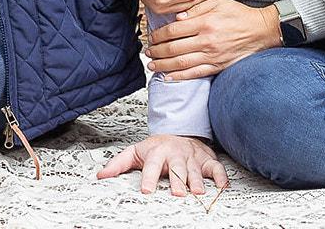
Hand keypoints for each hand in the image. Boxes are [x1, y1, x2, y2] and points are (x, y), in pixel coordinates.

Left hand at [96, 133, 226, 195]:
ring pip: (195, 170)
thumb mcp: (136, 152)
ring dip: (197, 181)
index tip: (146, 190)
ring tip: (197, 192)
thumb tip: (101, 176)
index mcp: (157, 152)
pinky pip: (216, 167)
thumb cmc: (157, 147)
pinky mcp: (206, 160)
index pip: (151, 165)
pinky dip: (220, 176)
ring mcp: (192, 157)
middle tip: (177, 194)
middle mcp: (175, 154)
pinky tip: (222, 186)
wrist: (180, 131)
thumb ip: (119, 163)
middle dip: (177, 181)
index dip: (148, 178)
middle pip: (176, 169)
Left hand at [147, 0, 280, 79]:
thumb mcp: (218, 2)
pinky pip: (194, 73)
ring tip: (153, 65)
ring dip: (163, 65)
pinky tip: (169, 77)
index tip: (151, 36)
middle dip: (156, 51)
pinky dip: (179, 77)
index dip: (158, 34)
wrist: (261, 31)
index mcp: (205, 23)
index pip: (173, 30)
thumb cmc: (239, 15)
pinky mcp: (217, 66)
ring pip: (180, 63)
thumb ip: (196, 6)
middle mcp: (206, 41)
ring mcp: (211, 56)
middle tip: (148, 51)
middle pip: (173, 48)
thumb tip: (178, 15)